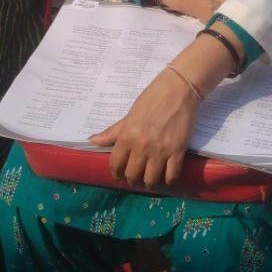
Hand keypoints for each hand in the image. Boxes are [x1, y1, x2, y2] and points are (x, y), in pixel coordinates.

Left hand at [90, 66, 201, 185]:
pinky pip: (171, 176)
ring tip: (150, 177)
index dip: (116, 173)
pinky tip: (166, 176)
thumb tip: (92, 141)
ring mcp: (160, 151)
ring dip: (149, 182)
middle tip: (135, 176)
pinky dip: (168, 180)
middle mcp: (141, 146)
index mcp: (127, 136)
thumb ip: (113, 132)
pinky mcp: (178, 152)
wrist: (178, 89)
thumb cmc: (152, 98)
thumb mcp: (129, 114)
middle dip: (132, 178)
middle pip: (133, 175)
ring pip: (151, 180)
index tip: (119, 174)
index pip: (116, 164)